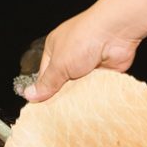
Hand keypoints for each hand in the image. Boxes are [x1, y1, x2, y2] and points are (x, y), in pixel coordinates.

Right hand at [23, 9, 140, 102]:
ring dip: (79, 95)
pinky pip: (96, 88)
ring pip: (80, 87)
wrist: (116, 34)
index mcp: (55, 49)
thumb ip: (46, 83)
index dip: (44, 91)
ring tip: (75, 110)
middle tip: (59, 113)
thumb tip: (29, 95)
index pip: (45, 75)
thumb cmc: (84, 39)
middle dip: (62, 95)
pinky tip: (91, 103)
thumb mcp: (59, 64)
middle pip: (63, 83)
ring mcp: (89, 63)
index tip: (42, 108)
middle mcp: (72, 55)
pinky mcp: (104, 72)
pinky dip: (94, 94)